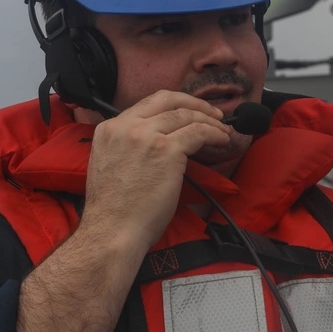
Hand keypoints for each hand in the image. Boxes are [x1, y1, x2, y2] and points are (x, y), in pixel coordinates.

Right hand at [80, 90, 229, 250]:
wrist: (113, 231)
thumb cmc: (114, 210)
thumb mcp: (110, 164)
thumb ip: (128, 145)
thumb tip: (157, 140)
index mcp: (109, 129)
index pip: (147, 104)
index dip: (174, 104)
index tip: (190, 111)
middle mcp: (126, 126)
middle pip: (168, 100)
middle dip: (195, 103)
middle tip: (213, 113)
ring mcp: (147, 136)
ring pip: (186, 115)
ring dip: (209, 120)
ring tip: (223, 129)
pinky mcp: (167, 150)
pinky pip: (198, 133)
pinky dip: (214, 133)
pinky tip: (223, 139)